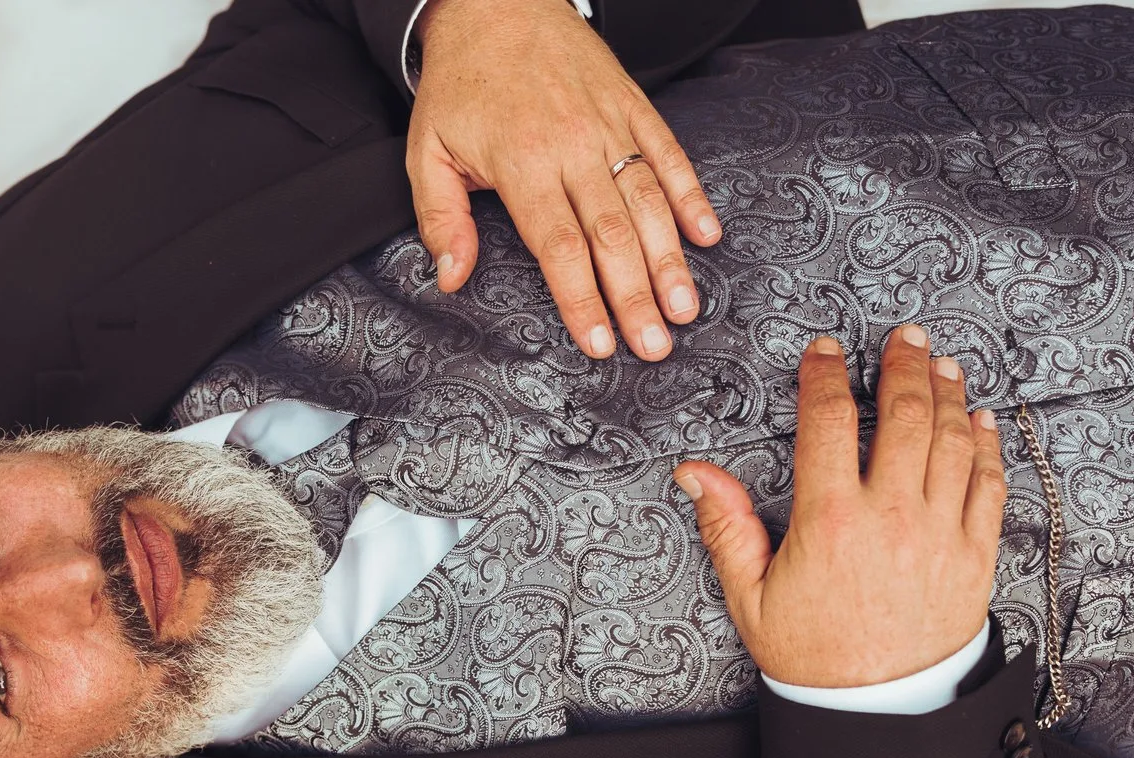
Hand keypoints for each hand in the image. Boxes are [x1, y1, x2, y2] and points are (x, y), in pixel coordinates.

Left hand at [410, 0, 719, 361]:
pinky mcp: (633, 105)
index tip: (600, 344)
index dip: (582, 298)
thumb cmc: (460, 84)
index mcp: (523, 164)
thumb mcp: (426, 150)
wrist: (496, 2)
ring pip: (648, 200)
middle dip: (635, 296)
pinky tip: (706, 235)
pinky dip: (691, 194)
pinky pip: (670, 153)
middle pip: (612, 235)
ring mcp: (610, 124)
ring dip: (670, 258)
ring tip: (685, 307)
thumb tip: (450, 278)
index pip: (558, 246)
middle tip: (655, 346)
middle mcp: (573, 146)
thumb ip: (440, 217)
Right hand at [676, 326, 1004, 687]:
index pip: (827, 421)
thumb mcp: (751, 597)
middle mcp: (891, 517)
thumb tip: (696, 473)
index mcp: (829, 522)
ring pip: (952, 440)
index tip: (825, 353)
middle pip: (903, 414)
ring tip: (941, 366)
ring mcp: (940, 533)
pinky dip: (988, 445)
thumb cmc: (813, 658)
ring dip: (949, 394)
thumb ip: (727, 527)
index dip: (825, 375)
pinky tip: (982, 421)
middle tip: (904, 338)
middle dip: (904, 365)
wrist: (878, 713)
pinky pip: (989, 484)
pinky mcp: (975, 555)